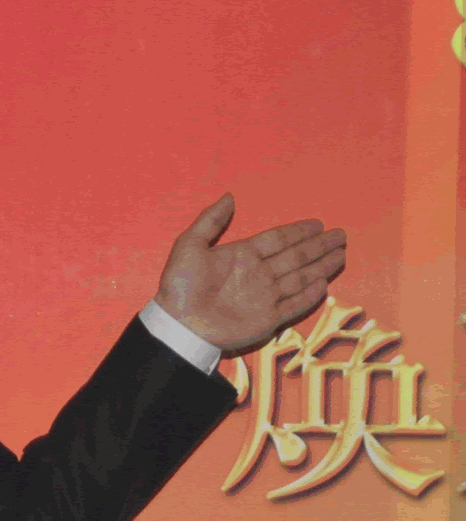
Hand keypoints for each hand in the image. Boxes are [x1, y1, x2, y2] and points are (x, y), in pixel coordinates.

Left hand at [155, 194, 346, 352]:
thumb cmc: (181, 285)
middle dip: (319, 246)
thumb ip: (210, 221)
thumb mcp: (190, 246)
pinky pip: (294, 305)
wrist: (179, 324)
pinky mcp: (267, 319)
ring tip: (341, 254)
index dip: (298, 231)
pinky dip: (309, 296)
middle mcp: (258, 274)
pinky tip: (324, 284)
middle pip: (296, 256)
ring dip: (321, 266)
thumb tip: (229, 196)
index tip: (318, 223)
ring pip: (300, 277)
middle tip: (341, 234)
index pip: (278, 239)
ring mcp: (264, 296)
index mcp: (242, 255)